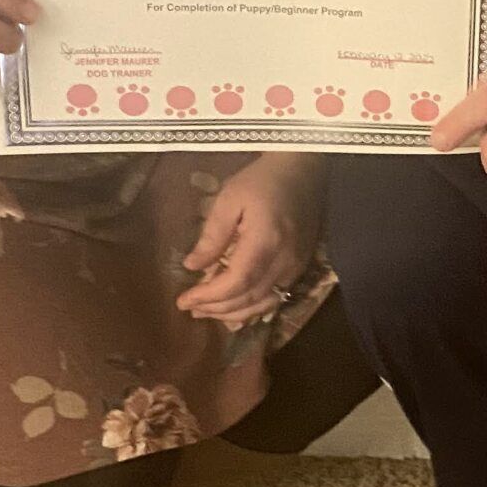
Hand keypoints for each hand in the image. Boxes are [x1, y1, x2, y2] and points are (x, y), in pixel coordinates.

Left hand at [178, 154, 324, 327]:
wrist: (302, 172)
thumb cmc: (261, 180)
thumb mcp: (229, 199)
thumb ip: (212, 236)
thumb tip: (192, 266)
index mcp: (265, 242)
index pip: (235, 282)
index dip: (209, 296)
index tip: (184, 300)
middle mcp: (284, 261)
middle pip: (248, 298)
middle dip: (216, 308)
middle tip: (190, 308)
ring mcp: (295, 267)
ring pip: (263, 304)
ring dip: (233, 313)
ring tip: (207, 311)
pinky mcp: (299, 268)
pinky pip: (275, 298)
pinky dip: (252, 308)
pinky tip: (235, 308)